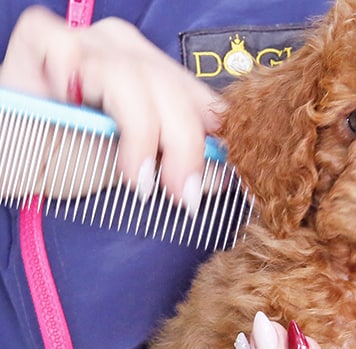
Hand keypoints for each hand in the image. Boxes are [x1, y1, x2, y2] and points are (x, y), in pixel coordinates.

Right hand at [0, 6, 224, 210]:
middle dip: (184, 146)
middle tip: (183, 193)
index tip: (227, 178)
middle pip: (172, 88)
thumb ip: (180, 162)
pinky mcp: (45, 39)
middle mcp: (126, 51)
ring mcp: (87, 41)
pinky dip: (79, 89)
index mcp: (155, 74)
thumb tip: (226, 176)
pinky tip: (82, 123)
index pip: (197, 96)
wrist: (18, 158)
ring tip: (140, 179)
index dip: (212, 136)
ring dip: (142, 134)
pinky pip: (72, 56)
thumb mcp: (140, 166)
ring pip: (134, 76)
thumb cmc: (75, 158)